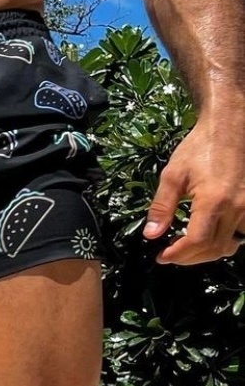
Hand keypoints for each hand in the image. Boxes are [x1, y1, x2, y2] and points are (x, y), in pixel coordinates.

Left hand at [144, 116, 244, 263]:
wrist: (230, 129)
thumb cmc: (199, 148)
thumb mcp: (173, 175)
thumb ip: (161, 207)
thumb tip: (150, 235)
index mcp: (213, 200)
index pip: (197, 241)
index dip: (178, 254)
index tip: (162, 257)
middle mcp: (236, 208)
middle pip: (214, 248)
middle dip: (189, 257)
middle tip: (170, 255)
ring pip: (231, 245)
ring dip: (208, 253)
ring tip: (187, 249)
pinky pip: (243, 235)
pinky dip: (226, 242)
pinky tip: (211, 238)